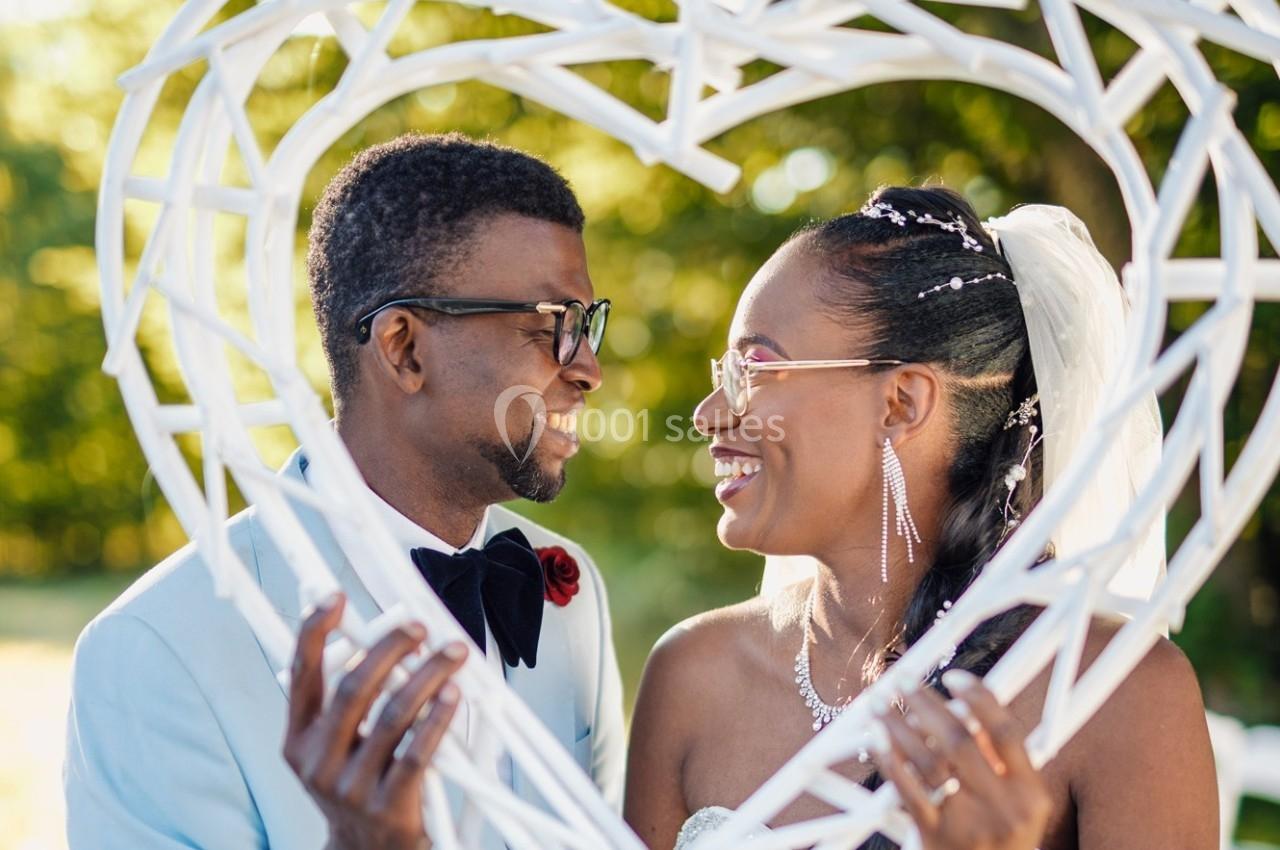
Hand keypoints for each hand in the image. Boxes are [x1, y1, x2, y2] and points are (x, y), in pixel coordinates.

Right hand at [283, 592, 468, 849]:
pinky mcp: (388, 806)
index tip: (334, 599)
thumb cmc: (360, 783)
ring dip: (427, 676)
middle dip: (389, 648)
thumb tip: (383, 637)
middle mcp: (317, 762)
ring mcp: (350, 786)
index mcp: (300, 740)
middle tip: (418, 626)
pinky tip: (454, 695)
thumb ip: (349, 698)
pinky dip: (438, 719)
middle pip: (352, 688)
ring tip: (452, 653)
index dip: (314, 632)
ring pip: (391, 715)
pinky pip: (417, 752)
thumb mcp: (337, 746)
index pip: (302, 675)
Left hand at [873, 669, 1050, 849]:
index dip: (980, 698)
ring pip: (928, 762)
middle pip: (961, 741)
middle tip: (903, 679)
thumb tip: (963, 709)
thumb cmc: (1000, 841)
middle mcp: (1002, 808)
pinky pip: (907, 791)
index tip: (953, 676)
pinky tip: (876, 739)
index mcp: (1030, 793)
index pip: (1007, 733)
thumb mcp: (1018, 805)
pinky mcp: (936, 837)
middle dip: (927, 703)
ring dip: (899, 726)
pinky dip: (889, 760)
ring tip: (880, 705)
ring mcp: (968, 824)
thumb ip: (1000, 761)